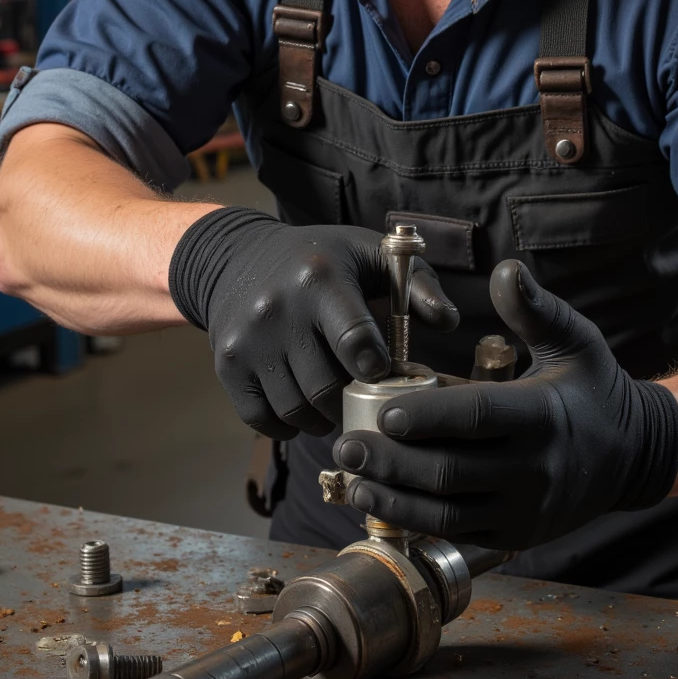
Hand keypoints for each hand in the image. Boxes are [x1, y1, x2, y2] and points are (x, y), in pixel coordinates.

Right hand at [169, 209, 458, 439]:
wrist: (237, 257)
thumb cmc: (321, 259)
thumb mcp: (370, 253)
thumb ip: (417, 284)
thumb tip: (450, 322)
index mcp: (319, 279)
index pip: (355, 341)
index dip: (378, 370)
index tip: (386, 373)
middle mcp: (277, 310)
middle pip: (327, 388)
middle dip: (355, 401)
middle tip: (368, 397)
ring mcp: (246, 341)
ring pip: (297, 410)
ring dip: (325, 418)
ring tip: (338, 402)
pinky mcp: (227, 366)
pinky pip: (264, 420)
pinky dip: (290, 425)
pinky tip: (304, 407)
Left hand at [332, 259, 677, 548]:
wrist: (632, 456)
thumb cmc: (593, 389)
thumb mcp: (575, 341)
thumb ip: (536, 309)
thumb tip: (505, 269)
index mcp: (543, 416)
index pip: (477, 417)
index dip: (428, 416)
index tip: (384, 410)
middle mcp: (534, 470)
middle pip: (450, 471)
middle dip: (392, 461)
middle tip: (345, 446)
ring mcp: (525, 509)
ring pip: (446, 512)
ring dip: (394, 498)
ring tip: (353, 479)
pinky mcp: (516, 534)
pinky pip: (457, 533)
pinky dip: (415, 521)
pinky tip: (382, 502)